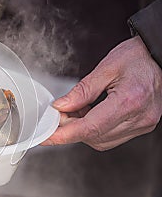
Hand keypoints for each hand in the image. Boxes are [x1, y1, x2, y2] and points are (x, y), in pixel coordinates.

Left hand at [42, 36, 161, 149]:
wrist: (161, 56)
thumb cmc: (139, 57)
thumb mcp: (107, 67)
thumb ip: (82, 90)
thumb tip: (61, 106)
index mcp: (129, 101)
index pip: (90, 127)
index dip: (64, 134)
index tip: (47, 136)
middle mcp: (139, 117)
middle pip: (94, 136)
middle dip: (70, 129)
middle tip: (57, 115)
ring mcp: (143, 124)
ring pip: (101, 140)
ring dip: (82, 130)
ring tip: (75, 111)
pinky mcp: (142, 126)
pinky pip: (111, 137)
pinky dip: (94, 130)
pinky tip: (89, 115)